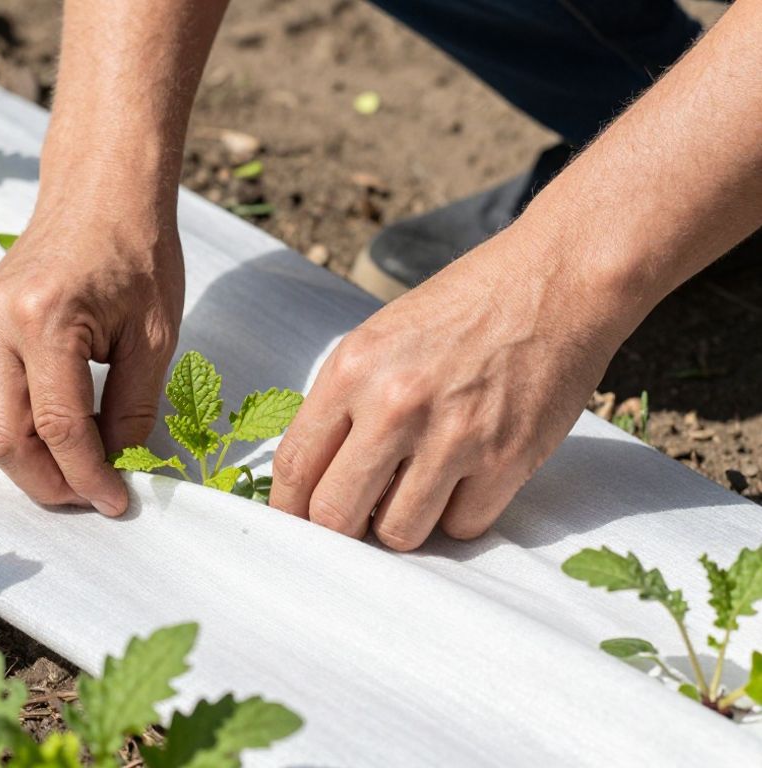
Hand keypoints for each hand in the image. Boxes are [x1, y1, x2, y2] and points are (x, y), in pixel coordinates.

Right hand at [0, 205, 183, 515]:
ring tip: (75, 476)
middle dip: (47, 483)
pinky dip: (15, 431)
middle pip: (3, 439)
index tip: (116, 501)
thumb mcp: (154, 337)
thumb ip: (132, 410)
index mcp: (43, 318)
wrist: (99, 191)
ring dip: (27, 464)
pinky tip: (54, 440)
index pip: (57, 427)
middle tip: (90, 499)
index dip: (88, 476)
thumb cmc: (137, 252)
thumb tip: (118, 471)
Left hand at [269, 224, 630, 548]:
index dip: (288, 507)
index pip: (294, 466)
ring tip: (414, 492)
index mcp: (352, 370)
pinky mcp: (508, 459)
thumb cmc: (460, 309)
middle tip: (357, 513)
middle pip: (336, 515)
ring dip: (402, 524)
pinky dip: (458, 514)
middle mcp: (396, 406)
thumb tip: (311, 479)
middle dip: (341, 527)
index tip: (297, 519)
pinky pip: (462, 527)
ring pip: (399, 534)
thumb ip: (342, 405)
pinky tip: (463, 480)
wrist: (554, 282)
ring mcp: (454, 437)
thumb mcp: (378, 339)